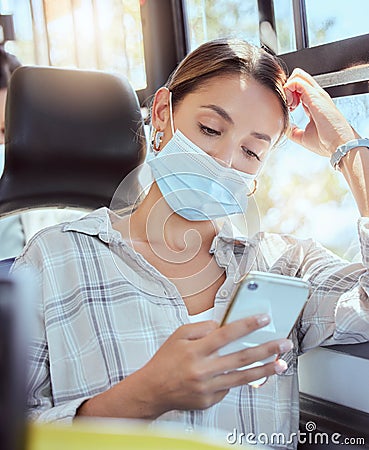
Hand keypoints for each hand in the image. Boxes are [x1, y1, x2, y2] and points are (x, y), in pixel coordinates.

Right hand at [137, 314, 291, 416]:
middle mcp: (203, 369)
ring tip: (281, 363)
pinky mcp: (209, 400)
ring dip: (264, 370)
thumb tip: (223, 328)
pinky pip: (228, 387)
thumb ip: (201, 328)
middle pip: (241, 357)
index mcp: (195, 350)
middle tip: (283, 343)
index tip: (263, 319)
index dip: (247, 325)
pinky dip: (236, 379)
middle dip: (266, 349)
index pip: (226, 334)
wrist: (152, 390)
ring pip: (242, 377)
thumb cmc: (165, 361)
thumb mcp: (178, 335)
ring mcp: (208, 387)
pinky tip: (240, 374)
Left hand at [284, 69, 357, 155]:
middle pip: (299, 78)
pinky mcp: (314, 96)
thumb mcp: (303, 136)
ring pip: (297, 76)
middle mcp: (316, 96)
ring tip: (290, 106)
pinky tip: (291, 105)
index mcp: (315, 104)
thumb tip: (284, 128)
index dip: (289, 96)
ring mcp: (316, 94)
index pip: (300, 89)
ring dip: (287, 89)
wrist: (338, 145)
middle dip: (287, 89)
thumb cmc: (325, 142)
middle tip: (288, 106)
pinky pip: (296, 81)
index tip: (289, 110)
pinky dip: (287, 90)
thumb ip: (293, 130)